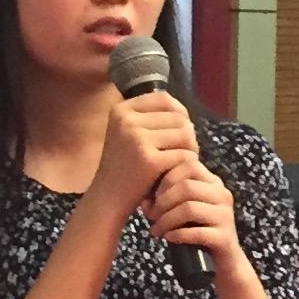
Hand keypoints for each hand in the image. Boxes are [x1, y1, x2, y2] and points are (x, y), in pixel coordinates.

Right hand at [92, 90, 199, 216]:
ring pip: (185, 134)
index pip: (164, 99)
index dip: (180, 113)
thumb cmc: (124, 166)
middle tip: (185, 151)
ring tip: (182, 160)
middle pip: (178, 117)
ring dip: (191, 148)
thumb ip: (150, 118)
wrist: (107, 198)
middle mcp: (127, 120)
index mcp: (121, 110)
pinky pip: (184, 154)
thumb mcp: (127, 133)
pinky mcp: (149, 161)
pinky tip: (179, 171)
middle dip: (188, 134)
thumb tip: (183, 112)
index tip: (181, 129)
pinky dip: (187, 163)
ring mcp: (137, 139)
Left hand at [146, 157, 240, 271]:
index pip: (189, 164)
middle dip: (163, 202)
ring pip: (189, 208)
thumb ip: (165, 199)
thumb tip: (144, 201)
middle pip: (187, 186)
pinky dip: (178, 235)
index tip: (154, 195)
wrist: (222, 261)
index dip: (166, 178)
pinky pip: (197, 232)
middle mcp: (222, 195)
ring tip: (156, 230)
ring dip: (166, 220)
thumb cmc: (197, 230)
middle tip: (151, 216)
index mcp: (212, 182)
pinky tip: (169, 238)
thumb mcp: (182, 210)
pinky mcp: (224, 237)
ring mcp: (225, 215)